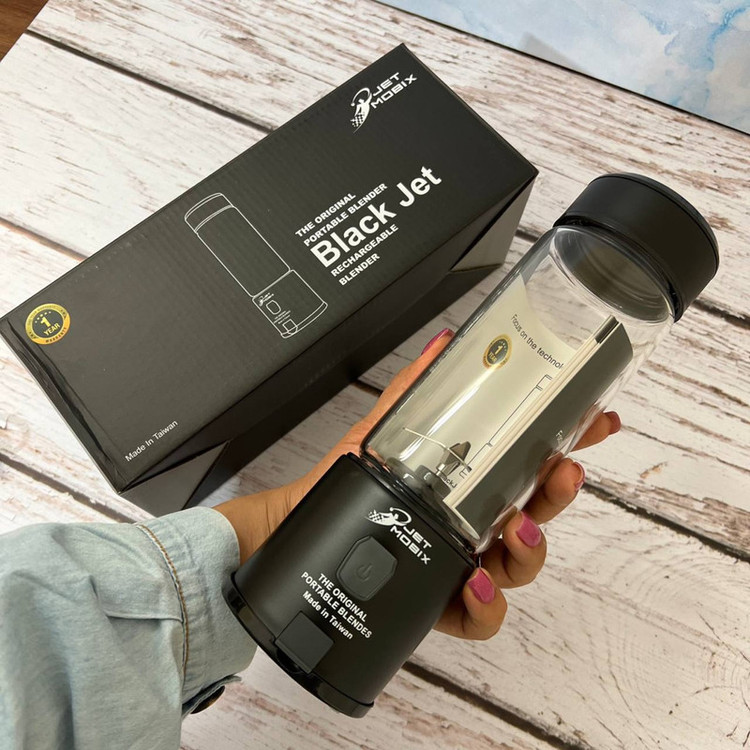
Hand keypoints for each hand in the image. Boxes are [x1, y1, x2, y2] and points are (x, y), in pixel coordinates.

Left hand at [216, 329, 620, 639]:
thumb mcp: (383, 432)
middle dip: (558, 494)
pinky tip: (474, 578)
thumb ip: (415, 389)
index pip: (532, 461)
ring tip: (515, 528)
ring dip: (531, 548)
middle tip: (562, 472)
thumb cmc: (346, 484)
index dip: (571, 442)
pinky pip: (482, 616)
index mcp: (470, 482)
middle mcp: (473, 523)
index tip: (597, 420)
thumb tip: (443, 344)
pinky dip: (487, 602)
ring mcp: (463, 564)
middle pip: (538, 513)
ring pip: (521, 567)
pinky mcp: (442, 604)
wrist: (295, 530)